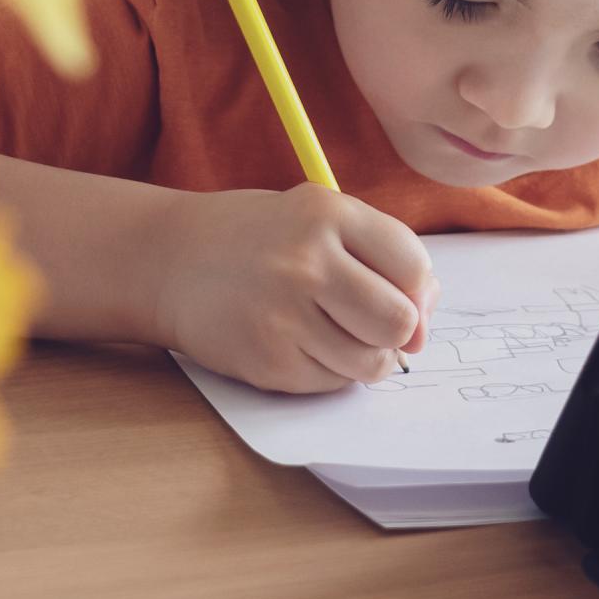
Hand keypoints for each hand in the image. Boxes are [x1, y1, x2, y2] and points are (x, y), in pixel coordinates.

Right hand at [152, 182, 440, 393]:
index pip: (413, 267)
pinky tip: (303, 343)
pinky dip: (329, 371)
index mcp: (329, 215)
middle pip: (398, 322)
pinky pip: (330, 383)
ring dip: (366, 356)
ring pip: (369, 362)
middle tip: (377, 325)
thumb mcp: (320, 217)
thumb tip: (426, 319)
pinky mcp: (266, 361)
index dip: (419, 292)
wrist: (172, 260)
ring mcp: (283, 315)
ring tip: (338, 333)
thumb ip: (382, 253)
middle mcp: (307, 263)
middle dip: (399, 332)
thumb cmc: (263, 239)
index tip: (405, 297)